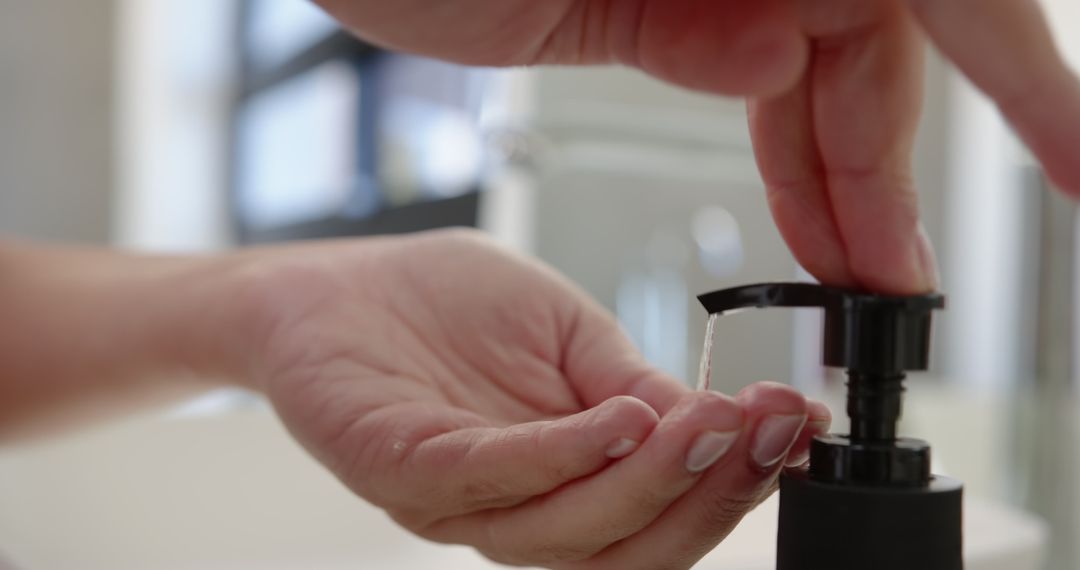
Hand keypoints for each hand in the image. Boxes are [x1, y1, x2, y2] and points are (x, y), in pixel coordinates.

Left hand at [236, 230, 830, 568]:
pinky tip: (621, 418)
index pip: (662, 511)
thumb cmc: (450, 308)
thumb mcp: (571, 335)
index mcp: (565, 482)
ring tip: (710, 423)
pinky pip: (490, 480)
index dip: (738, 479)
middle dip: (711, 490)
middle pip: (630, 542)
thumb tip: (733, 421)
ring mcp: (457, 501)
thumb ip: (639, 386)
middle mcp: (518, 509)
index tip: (798, 423)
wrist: (339, 284)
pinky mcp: (400, 469)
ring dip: (652, 480)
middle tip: (765, 426)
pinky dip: (564, 456)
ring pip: (571, 529)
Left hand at [316, 0, 1079, 293]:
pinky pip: (766, 60)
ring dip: (839, 170)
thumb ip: (676, 28)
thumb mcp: (531, 3)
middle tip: (891, 287)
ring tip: (849, 273)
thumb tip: (784, 59)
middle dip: (887, 172)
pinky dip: (789, 135)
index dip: (1029, 80)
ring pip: (825, 64)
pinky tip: (800, 195)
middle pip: (877, 44)